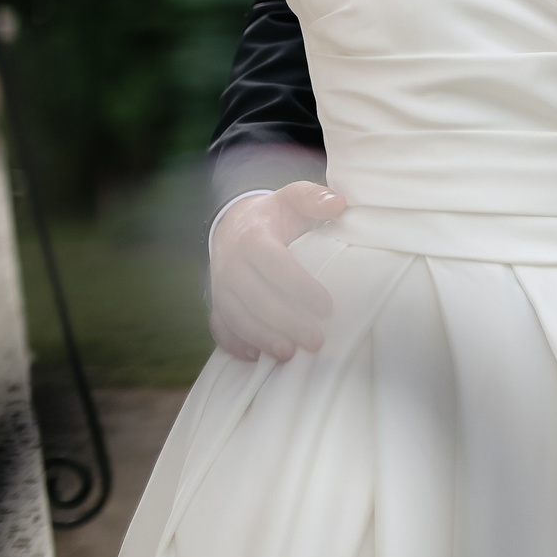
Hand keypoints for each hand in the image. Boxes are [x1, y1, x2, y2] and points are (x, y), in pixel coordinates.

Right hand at [208, 182, 348, 360]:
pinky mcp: (216, 303)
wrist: (234, 224)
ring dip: (262, 338)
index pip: (274, 264)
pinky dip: (235, 344)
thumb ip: (314, 198)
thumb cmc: (274, 215)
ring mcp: (220, 286)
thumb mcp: (293, 198)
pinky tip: (255, 358)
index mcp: (252, 237)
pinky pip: (220, 327)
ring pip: (236, 317)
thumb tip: (339, 203)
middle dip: (285, 323)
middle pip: (255, 298)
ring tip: (289, 355)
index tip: (327, 306)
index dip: (299, 286)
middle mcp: (231, 264)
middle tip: (316, 341)